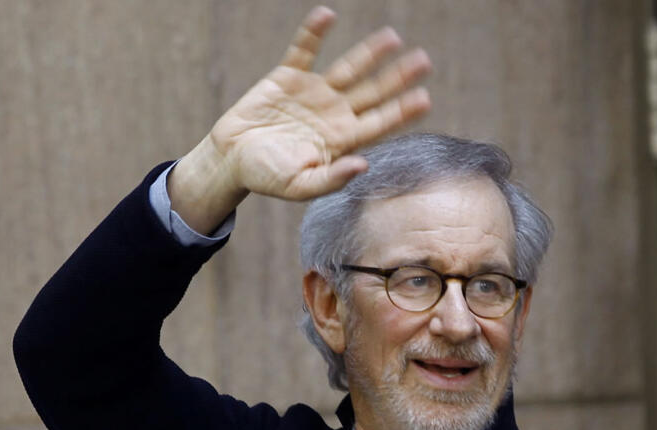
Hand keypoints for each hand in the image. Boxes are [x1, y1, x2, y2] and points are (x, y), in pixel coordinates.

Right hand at [170, 6, 430, 233]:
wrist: (232, 158)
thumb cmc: (268, 177)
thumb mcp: (300, 186)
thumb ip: (332, 178)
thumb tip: (364, 165)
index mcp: (343, 141)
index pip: (380, 123)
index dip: (402, 111)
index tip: (424, 98)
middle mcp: (335, 113)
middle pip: (374, 92)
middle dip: (398, 77)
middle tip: (424, 61)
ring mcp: (315, 93)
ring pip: (349, 68)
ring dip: (369, 53)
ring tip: (392, 36)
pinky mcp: (289, 76)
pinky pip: (304, 50)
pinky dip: (314, 33)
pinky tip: (327, 14)